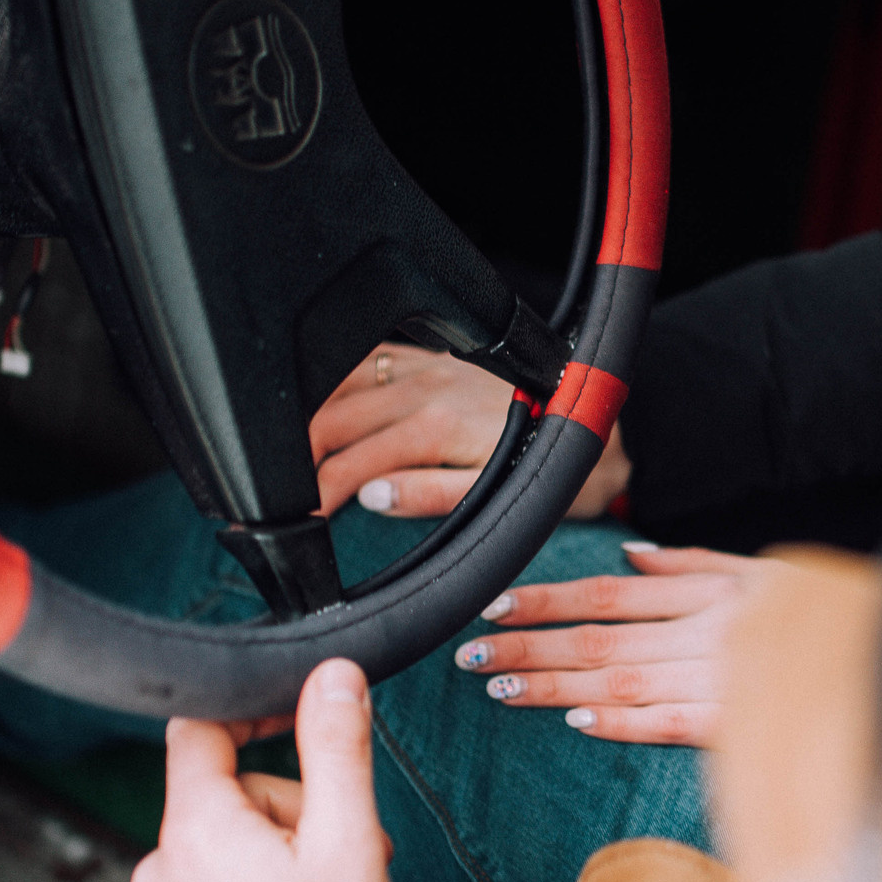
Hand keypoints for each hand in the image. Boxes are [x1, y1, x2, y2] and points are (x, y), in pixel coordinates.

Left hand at [128, 658, 393, 881]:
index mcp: (194, 827)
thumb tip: (333, 676)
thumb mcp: (347, 836)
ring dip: (276, 857)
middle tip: (345, 848)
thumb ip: (337, 748)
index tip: (294, 716)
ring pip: (221, 850)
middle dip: (290, 808)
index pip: (198, 731)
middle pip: (225, 797)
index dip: (248, 710)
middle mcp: (160, 867)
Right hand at [309, 343, 628, 520]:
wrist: (602, 422)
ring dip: (307, 414)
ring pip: (342, 384)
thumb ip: (432, 496)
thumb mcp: (503, 502)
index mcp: (434, 428)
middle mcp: (424, 390)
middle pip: (332, 420)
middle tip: (279, 496)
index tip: (297, 524)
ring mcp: (426, 368)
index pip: (349, 465)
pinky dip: (335, 376)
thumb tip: (370, 496)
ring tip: (285, 452)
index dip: (315, 497)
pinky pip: (370, 357)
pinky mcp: (434, 358)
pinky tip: (317, 393)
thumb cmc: (557, 468)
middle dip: (297, 458)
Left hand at [449, 544, 788, 746]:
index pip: (610, 593)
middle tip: (469, 654)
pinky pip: (675, 720)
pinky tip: (580, 719)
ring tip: (500, 687)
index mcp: (712, 594)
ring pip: (622, 678)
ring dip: (556, 683)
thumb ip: (695, 566)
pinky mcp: (744, 721)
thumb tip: (631, 551)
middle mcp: (709, 630)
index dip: (547, 599)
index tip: (493, 605)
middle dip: (529, 646)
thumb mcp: (764, 574)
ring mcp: (725, 676)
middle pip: (600, 637)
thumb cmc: (826, 617)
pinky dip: (626, 719)